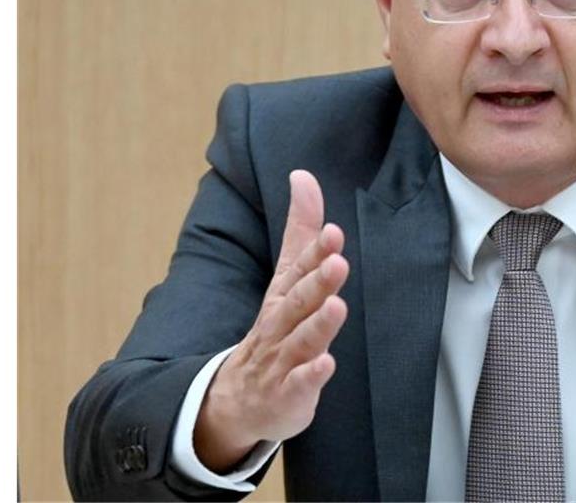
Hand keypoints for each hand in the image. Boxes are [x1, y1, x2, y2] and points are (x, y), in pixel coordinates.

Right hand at [193, 169, 349, 471]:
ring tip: (337, 306)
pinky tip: (327, 364)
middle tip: (337, 262)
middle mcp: (281, 324)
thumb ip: (301, 230)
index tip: (333, 232)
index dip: (316, 252)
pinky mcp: (289, 393)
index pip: (299, 269)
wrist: (239, 399)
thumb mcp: (287, 277)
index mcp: (283, 295)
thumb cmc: (275, 329)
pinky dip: (312, 375)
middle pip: (299, 301)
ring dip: (318, 324)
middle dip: (317, 282)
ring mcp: (283, 359)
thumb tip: (303, 175)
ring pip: (301, 340)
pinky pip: (300, 384)